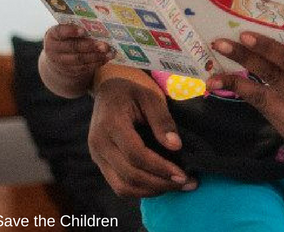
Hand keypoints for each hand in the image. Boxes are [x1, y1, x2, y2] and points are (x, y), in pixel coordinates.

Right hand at [42, 23, 112, 79]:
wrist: (58, 57)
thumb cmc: (66, 37)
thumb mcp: (66, 31)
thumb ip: (76, 26)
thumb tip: (97, 22)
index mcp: (52, 35)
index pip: (59, 32)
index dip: (71, 31)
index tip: (83, 30)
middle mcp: (54, 50)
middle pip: (72, 47)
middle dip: (89, 46)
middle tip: (103, 44)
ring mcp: (61, 62)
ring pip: (80, 59)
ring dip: (96, 55)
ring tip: (108, 51)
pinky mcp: (71, 71)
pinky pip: (85, 67)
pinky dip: (97, 62)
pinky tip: (107, 57)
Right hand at [87, 70, 195, 196]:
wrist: (107, 92)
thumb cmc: (131, 92)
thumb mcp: (149, 97)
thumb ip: (162, 120)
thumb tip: (176, 146)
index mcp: (111, 124)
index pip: (135, 154)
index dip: (160, 167)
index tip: (182, 174)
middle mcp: (99, 144)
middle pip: (129, 175)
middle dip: (160, 183)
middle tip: (186, 183)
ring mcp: (97, 157)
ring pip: (122, 187)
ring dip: (151, 191)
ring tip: (176, 186)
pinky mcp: (101, 164)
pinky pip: (118, 185)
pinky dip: (140, 190)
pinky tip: (160, 185)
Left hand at [207, 31, 283, 149]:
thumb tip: (275, 45)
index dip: (268, 49)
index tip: (245, 36)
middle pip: (273, 79)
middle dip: (244, 60)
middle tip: (221, 45)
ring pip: (262, 100)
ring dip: (236, 86)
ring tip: (214, 77)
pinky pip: (267, 112)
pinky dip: (252, 98)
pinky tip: (237, 89)